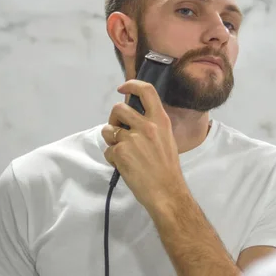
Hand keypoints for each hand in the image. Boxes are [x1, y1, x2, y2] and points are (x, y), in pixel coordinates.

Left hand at [101, 80, 185, 210]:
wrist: (166, 191)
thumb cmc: (168, 167)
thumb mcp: (167, 138)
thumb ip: (152, 125)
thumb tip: (134, 118)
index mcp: (161, 120)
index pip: (146, 91)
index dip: (131, 85)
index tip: (123, 88)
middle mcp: (147, 126)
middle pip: (118, 108)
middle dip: (114, 118)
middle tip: (119, 130)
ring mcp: (132, 138)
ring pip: (107, 130)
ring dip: (111, 139)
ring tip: (124, 151)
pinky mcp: (120, 152)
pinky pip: (108, 150)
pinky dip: (113, 158)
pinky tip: (125, 165)